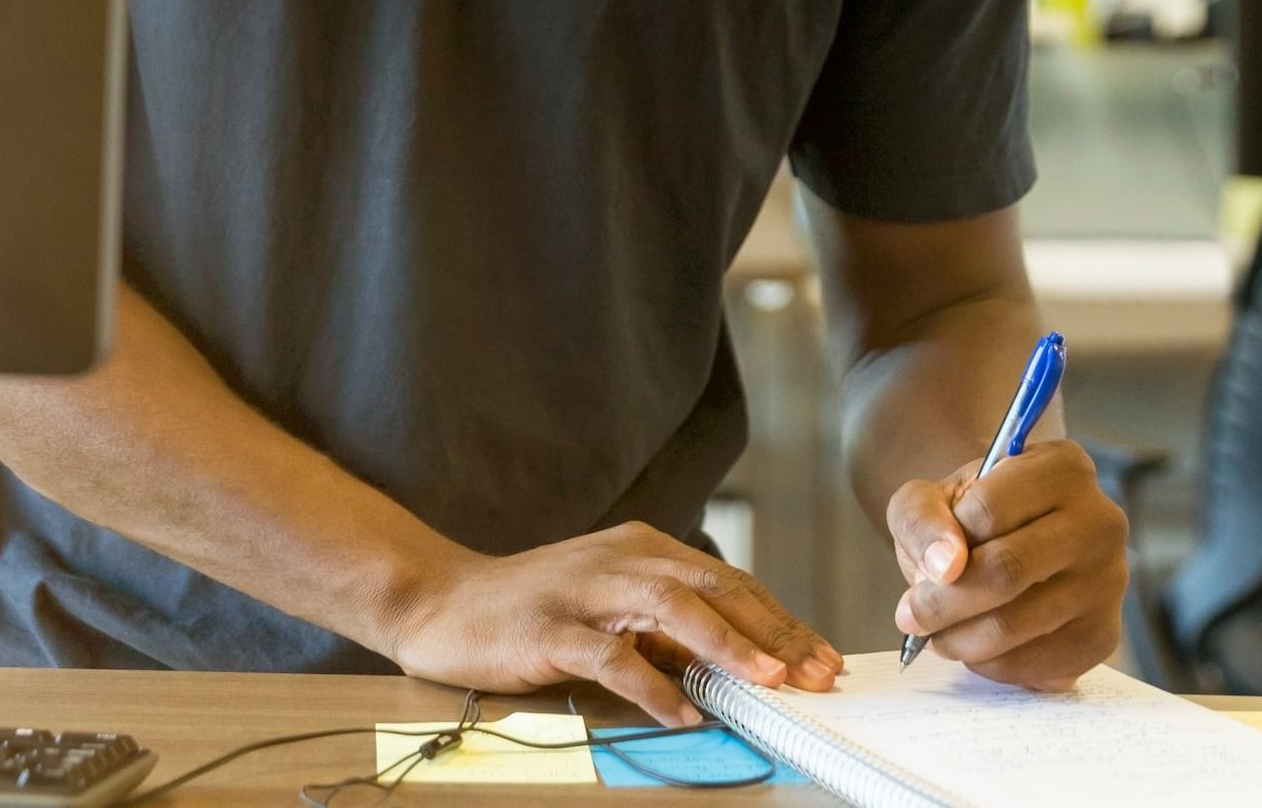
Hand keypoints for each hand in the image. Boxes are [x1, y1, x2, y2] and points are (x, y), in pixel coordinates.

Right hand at [379, 521, 843, 726]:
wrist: (441, 600)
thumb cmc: (530, 608)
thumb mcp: (607, 605)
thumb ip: (664, 626)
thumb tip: (735, 663)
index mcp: (639, 547)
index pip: (726, 580)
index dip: (779, 619)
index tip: (820, 658)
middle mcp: (618, 558)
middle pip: (712, 586)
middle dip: (771, 631)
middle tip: (815, 673)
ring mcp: (582, 590)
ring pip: (669, 607)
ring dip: (724, 644)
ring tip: (766, 680)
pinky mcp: (549, 627)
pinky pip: (610, 655)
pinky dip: (652, 685)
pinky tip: (681, 713)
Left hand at [888, 440, 1126, 689]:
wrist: (1007, 541)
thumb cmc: (966, 514)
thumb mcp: (928, 497)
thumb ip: (922, 518)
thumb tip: (945, 567)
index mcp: (1062, 467)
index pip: (988, 510)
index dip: (944, 542)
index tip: (924, 562)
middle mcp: (1100, 521)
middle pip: (1006, 571)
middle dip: (943, 603)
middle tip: (909, 616)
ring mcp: (1110, 582)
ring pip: (1020, 623)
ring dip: (961, 639)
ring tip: (935, 633)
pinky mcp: (1105, 635)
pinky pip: (1042, 664)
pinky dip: (993, 665)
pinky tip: (973, 647)